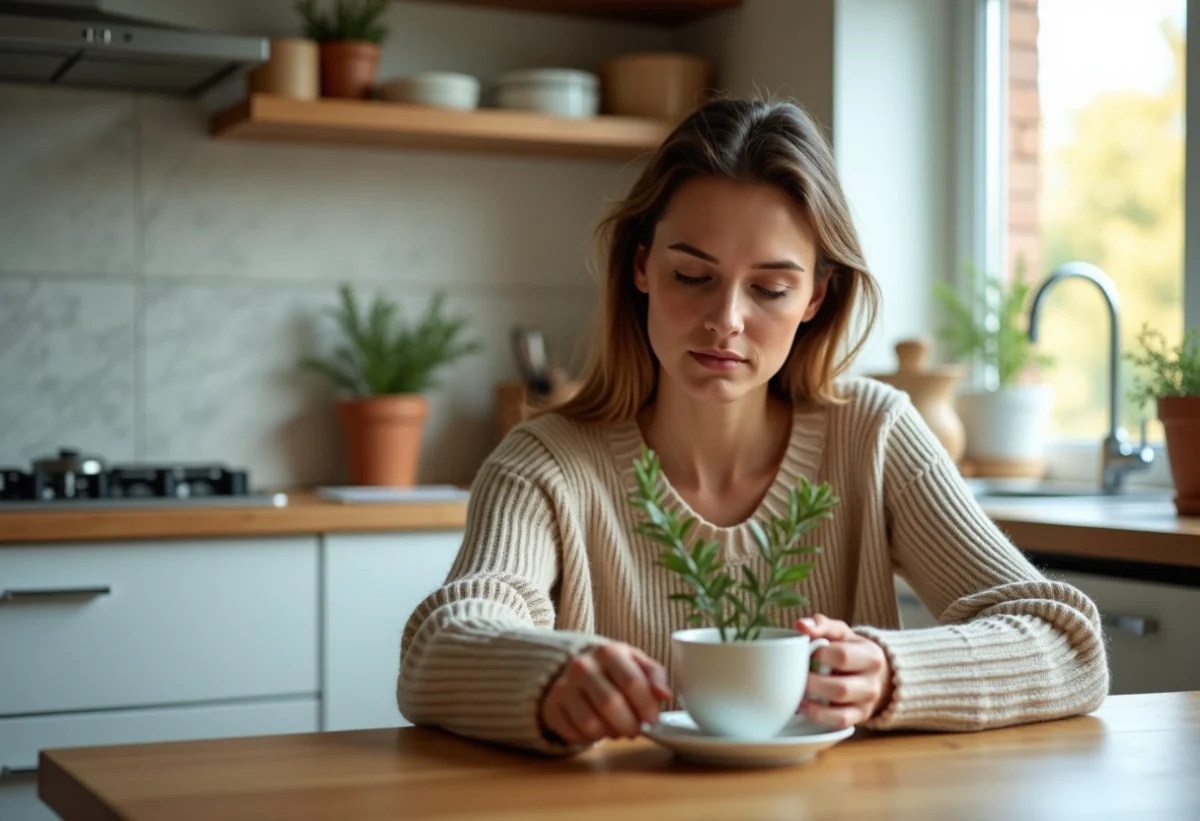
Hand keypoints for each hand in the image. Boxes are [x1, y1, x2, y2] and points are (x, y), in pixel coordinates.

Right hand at [540, 642, 671, 744]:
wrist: (576, 668)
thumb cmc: (614, 669)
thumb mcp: (637, 664)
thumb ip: (655, 676)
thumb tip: (665, 695)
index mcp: (608, 651)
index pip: (632, 682)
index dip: (647, 707)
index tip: (652, 720)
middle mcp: (582, 666)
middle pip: (611, 705)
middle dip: (630, 725)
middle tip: (636, 730)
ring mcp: (564, 686)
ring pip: (591, 723)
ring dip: (610, 733)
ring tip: (618, 729)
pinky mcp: (552, 706)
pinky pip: (574, 733)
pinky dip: (591, 738)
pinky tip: (599, 729)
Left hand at [796, 614, 893, 728]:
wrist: (874, 674)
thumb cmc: (851, 649)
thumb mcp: (841, 633)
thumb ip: (822, 624)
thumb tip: (801, 625)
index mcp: (871, 656)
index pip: (842, 657)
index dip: (819, 655)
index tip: (804, 653)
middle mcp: (873, 682)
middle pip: (841, 687)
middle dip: (812, 682)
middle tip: (794, 675)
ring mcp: (867, 703)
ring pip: (839, 708)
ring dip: (813, 700)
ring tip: (796, 690)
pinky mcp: (859, 717)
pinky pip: (839, 721)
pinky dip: (818, 715)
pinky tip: (804, 706)